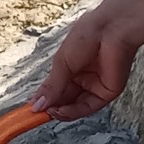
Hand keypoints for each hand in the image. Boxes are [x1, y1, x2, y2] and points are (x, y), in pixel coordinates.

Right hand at [30, 5, 142, 119]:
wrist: (112, 29)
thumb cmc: (88, 35)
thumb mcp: (62, 63)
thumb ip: (51, 86)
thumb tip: (36, 104)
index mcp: (71, 67)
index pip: (56, 89)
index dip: (44, 99)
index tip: (31, 109)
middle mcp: (84, 77)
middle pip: (65, 99)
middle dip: (51, 107)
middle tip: (37, 114)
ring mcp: (96, 85)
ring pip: (76, 106)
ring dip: (61, 112)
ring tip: (48, 112)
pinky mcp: (107, 91)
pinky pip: (88, 106)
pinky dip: (73, 112)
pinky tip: (61, 111)